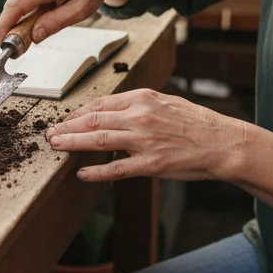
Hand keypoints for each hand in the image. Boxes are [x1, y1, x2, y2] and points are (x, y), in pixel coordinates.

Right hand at [0, 0, 137, 45]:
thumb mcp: (81, 10)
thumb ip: (55, 23)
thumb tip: (33, 36)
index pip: (16, 5)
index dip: (5, 25)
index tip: (2, 42)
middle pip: (12, 4)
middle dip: (12, 26)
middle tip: (21, 44)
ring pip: (16, 0)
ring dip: (20, 17)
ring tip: (38, 27)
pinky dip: (26, 8)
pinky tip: (42, 12)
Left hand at [46, 89, 247, 181]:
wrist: (222, 143)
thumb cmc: (196, 123)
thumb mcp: (166, 102)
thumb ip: (139, 105)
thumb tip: (113, 110)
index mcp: (143, 98)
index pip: (101, 103)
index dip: (78, 112)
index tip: (65, 118)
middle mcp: (140, 116)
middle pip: (93, 119)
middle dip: (67, 127)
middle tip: (49, 133)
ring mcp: (144, 141)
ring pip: (99, 140)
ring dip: (73, 143)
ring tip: (56, 146)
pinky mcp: (151, 164)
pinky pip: (117, 169)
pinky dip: (96, 172)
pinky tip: (82, 174)